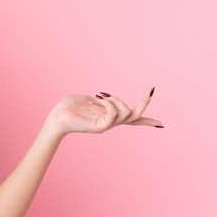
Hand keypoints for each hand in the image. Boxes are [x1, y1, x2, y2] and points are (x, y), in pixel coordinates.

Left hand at [46, 87, 163, 137]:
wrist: (55, 118)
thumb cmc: (67, 107)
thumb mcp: (88, 100)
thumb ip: (101, 99)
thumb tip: (107, 98)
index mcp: (108, 115)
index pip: (132, 120)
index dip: (147, 122)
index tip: (161, 124)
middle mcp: (110, 122)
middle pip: (136, 116)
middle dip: (145, 102)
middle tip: (150, 89)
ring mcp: (106, 125)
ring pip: (127, 113)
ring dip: (117, 100)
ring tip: (103, 95)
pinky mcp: (100, 127)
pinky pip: (114, 115)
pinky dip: (110, 104)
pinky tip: (99, 98)